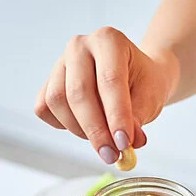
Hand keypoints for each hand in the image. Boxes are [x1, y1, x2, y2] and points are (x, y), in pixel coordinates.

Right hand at [34, 27, 178, 163]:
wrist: (135, 75)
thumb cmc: (143, 83)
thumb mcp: (150, 97)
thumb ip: (138, 118)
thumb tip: (127, 144)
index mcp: (109, 40)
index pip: (109, 81)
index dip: (116, 116)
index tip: (124, 144)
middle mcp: (80, 46)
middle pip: (78, 92)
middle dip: (96, 130)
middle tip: (111, 155)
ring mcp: (60, 62)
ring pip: (57, 101)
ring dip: (80, 130)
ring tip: (103, 140)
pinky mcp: (48, 81)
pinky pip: (45, 108)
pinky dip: (63, 125)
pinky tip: (84, 127)